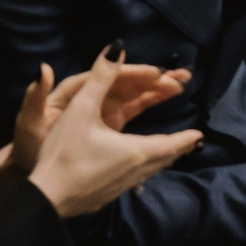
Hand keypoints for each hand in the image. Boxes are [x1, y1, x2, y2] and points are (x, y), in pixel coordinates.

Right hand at [24, 47, 202, 217]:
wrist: (46, 197)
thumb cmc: (64, 151)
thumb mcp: (81, 108)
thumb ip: (101, 77)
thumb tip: (118, 48)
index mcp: (135, 150)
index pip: (169, 143)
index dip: (185, 138)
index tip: (200, 136)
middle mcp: (134, 171)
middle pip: (163, 159)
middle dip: (177, 148)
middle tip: (190, 143)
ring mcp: (120, 187)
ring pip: (149, 172)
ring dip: (161, 160)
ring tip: (167, 154)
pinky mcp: (105, 196)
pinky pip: (133, 181)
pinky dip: (143, 171)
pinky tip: (134, 172)